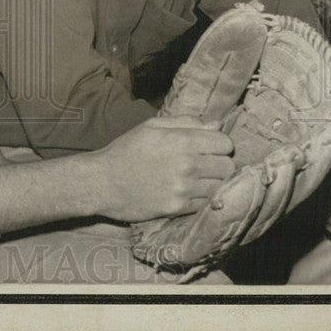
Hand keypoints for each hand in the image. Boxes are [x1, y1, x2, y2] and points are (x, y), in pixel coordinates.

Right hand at [95, 115, 234, 222]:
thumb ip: (185, 122)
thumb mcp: (151, 126)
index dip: (220, 144)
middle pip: (228, 166)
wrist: (102, 182)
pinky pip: (206, 203)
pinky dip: (202, 197)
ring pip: (220, 186)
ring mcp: (183, 188)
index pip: (225, 143)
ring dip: (212, 182)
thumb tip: (216, 124)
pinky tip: (188, 191)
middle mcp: (187, 164)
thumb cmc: (126, 150)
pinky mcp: (178, 208)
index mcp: (182, 140)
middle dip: (220, 163)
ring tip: (197, 179)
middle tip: (206, 164)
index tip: (210, 148)